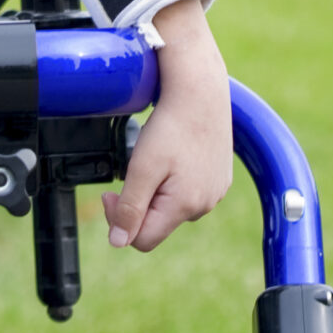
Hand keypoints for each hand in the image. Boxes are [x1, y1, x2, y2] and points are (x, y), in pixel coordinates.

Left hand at [103, 0, 231, 253]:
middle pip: (159, 222)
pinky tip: (175, 154)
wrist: (201, 89)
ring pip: (174, 207)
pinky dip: (176, 180)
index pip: (142, 240)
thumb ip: (130, 208)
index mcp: (186, 206)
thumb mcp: (142, 167)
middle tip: (135, 168)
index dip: (120, 221)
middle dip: (141, 202)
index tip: (111, 193)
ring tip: (158, 158)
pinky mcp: (220, 178)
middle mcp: (205, 204)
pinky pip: (190, 192)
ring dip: (158, 191)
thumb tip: (118, 243)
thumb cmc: (171, 125)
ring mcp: (216, 191)